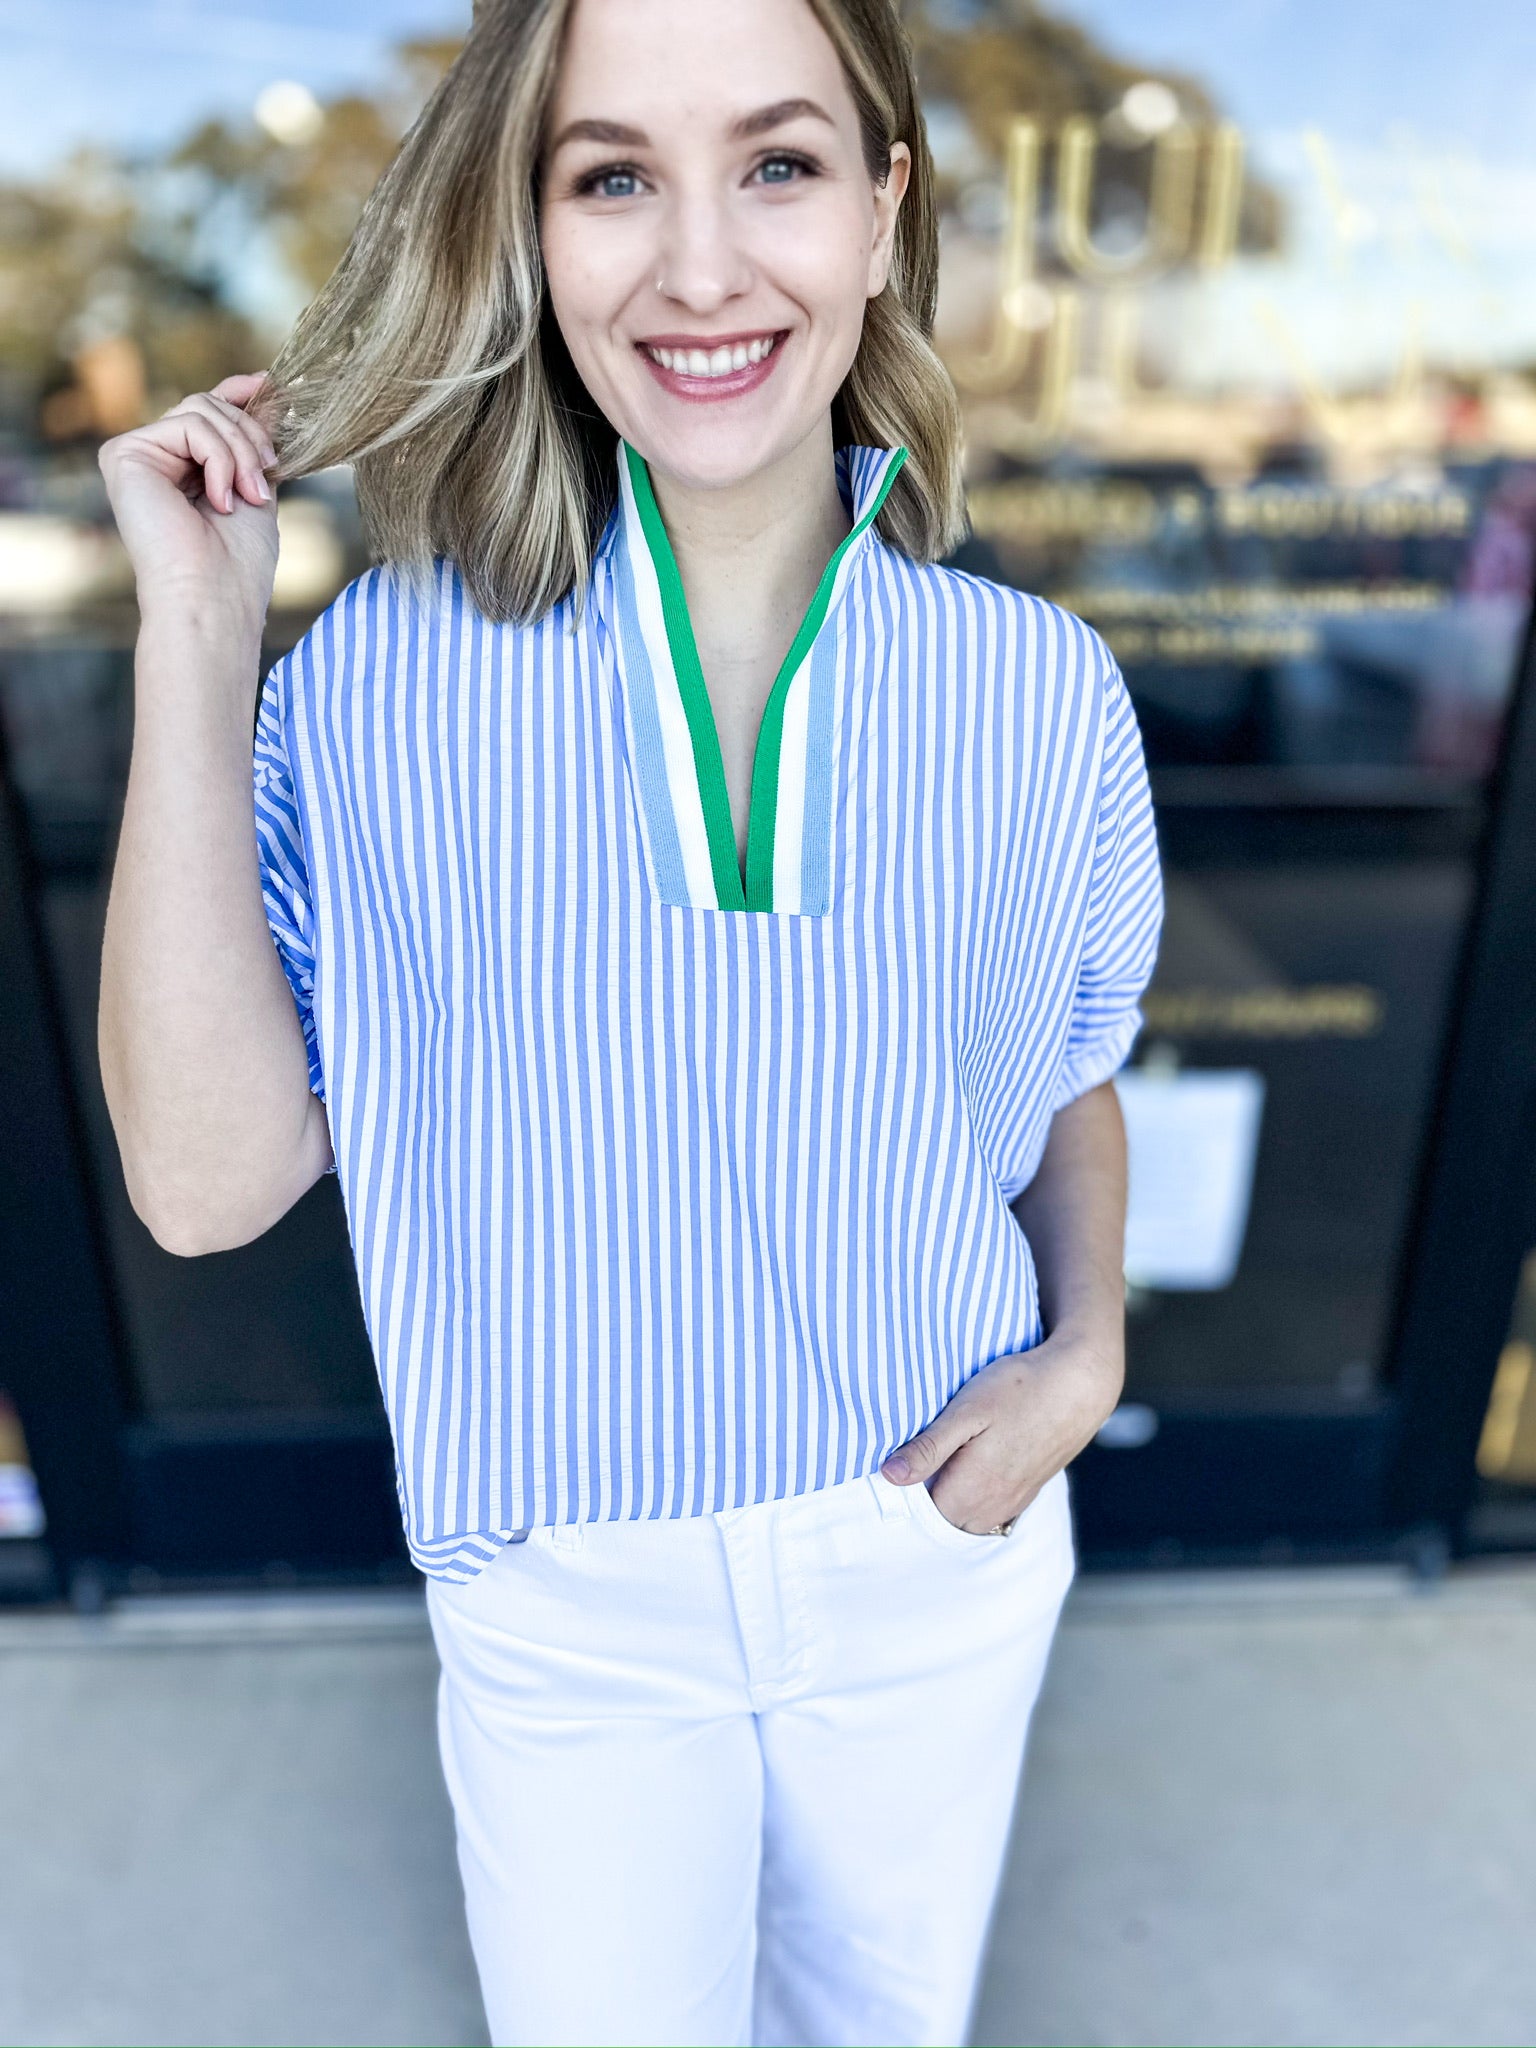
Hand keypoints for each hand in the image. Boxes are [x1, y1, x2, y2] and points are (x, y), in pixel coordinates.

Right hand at [98, 372, 279, 628]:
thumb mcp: (255, 488)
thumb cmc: (238, 562)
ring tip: (246, 496)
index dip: (238, 393)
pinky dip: (218, 459)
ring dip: (239, 453)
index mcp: (183, 469)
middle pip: (209, 406)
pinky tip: (219, 500)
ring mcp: (136, 456)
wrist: (214, 597)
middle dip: (249, 439)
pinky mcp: (123, 454)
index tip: (270, 384)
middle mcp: (155, 460)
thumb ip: (250, 445)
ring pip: (201, 410)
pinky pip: (189, 425)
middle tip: (262, 484)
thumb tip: (265, 394)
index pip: (208, 413)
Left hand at [880, 1326, 1122, 1533]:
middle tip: (920, 1455)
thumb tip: (890, 1476)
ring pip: (968, 1517)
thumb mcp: (966, 1411)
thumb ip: (928, 1448)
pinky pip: (991, 1510)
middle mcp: (993, 1505)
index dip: (905, 1488)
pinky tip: (975, 1464)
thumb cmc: (1020, 1389)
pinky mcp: (1028, 1491)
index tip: (900, 1460)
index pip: (921, 1512)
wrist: (1080, 1384)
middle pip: (944, 1518)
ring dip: (953, 1497)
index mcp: (972, 1489)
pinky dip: (976, 1497)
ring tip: (948, 1458)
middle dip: (928, 1497)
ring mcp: (1014, 1502)